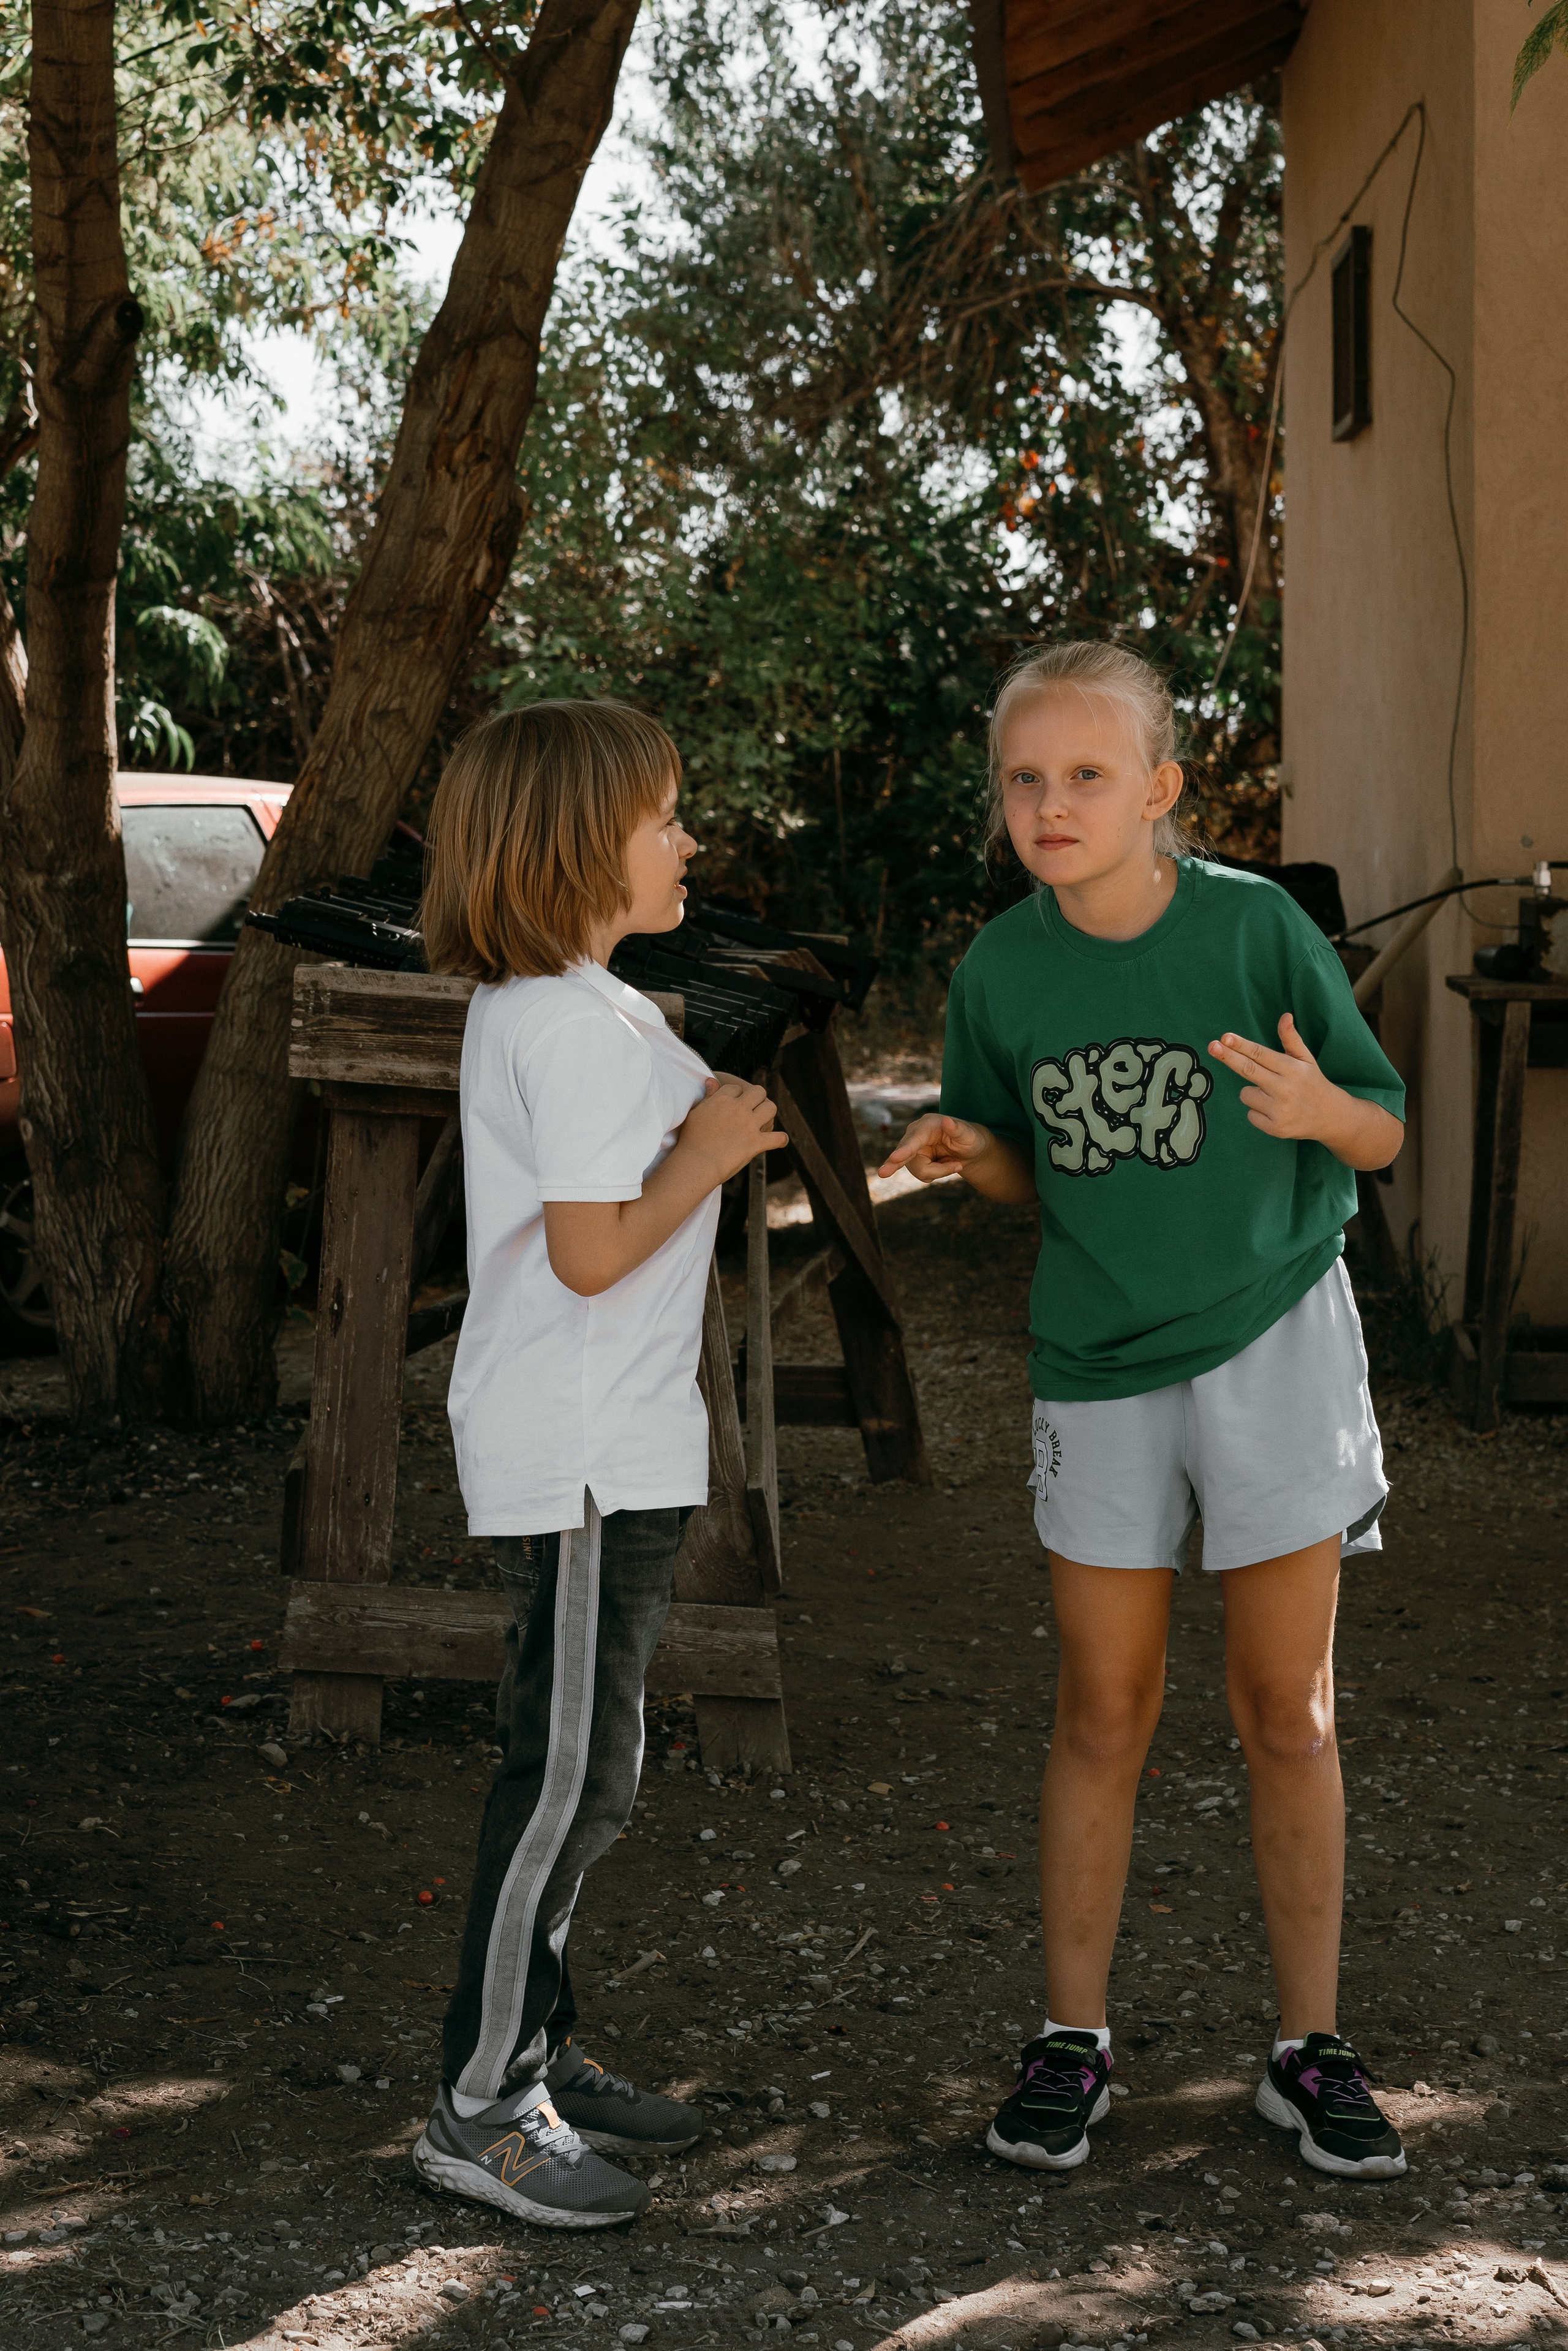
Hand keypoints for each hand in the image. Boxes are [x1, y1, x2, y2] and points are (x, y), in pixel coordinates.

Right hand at [677, 1073, 787, 1184]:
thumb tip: (711, 1080)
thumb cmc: (691, 1138)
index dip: (736, 1094)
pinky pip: (776, 1138)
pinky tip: (779, 1140)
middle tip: (753, 1105)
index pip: (736, 1088)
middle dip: (757, 1097)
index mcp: (722, 1099)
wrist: (696, 1162)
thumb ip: (707, 1096)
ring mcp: (749, 1125)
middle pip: (757, 1091)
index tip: (733, 1101)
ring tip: (764, 1118)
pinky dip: (780, 1139)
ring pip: (770, 1108)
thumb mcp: (696, 1112)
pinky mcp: (756, 1143)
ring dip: (768, 1112)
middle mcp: (739, 1109)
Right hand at [877, 1111, 991, 1185]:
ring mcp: (911, 1148)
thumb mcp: (969, 1135)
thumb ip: (958, 1129)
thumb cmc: (970, 1139)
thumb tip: (947, 1121)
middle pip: (907, 1156)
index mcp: (928, 1125)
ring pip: (918, 1170)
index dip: (905, 1149)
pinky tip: (943, 1165)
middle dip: (894, 1164)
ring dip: (938, 1172)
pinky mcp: (912, 1160)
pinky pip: (921, 1175)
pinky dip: (935, 1174)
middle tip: (883, 1173)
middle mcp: (915, 1135)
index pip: (914, 1139)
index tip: (896, 1157)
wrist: (968, 1150)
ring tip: (955, 1164)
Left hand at [1206, 1014, 1349, 1142]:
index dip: (1241, 1045)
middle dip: (1228, 1057)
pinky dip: (1258, 1113)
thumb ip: (1291, 1039)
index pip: (1261, 1054)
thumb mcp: (1306, 1059)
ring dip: (1253, 1093)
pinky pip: (1250, 1115)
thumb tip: (1285, 1016)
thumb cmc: (1313, 1083)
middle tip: (1212, 1045)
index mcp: (1292, 1069)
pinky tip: (1275, 1111)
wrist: (1331, 1117)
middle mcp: (1285, 1089)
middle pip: (1248, 1070)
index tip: (1225, 1037)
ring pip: (1246, 1095)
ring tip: (1274, 1096)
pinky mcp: (1275, 1128)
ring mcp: (1280, 1110)